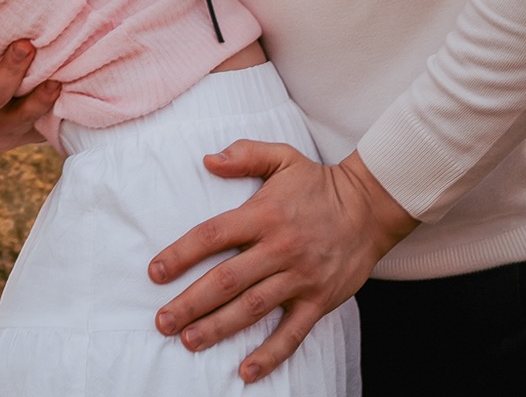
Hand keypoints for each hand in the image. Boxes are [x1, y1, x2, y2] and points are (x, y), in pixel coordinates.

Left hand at [149, 143, 416, 381]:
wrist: (370, 208)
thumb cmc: (318, 184)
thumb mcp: (283, 157)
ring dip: (219, 327)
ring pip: (252, 308)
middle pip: (227, 279)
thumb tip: (207, 160)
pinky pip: (292, 333)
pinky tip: (246, 370)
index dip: (182, 254)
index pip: (214, 235)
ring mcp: (299, 277)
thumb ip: (245, 155)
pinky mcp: (318, 300)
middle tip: (163, 321)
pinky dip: (270, 354)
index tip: (156, 272)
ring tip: (189, 341)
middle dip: (192, 302)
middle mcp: (279, 248)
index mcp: (264, 214)